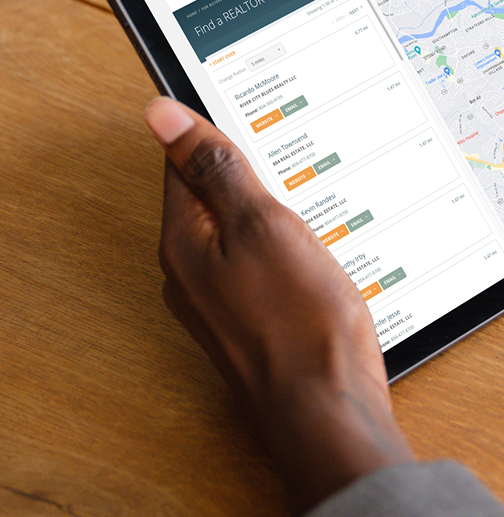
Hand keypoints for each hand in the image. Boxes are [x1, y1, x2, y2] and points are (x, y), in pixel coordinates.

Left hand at [146, 98, 413, 516]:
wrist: (328, 404)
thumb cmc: (298, 318)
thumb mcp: (261, 224)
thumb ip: (215, 167)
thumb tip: (162, 113)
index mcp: (185, 240)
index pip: (185, 160)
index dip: (220, 128)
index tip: (257, 111)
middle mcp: (193, 269)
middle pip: (214, 193)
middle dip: (252, 166)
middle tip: (295, 148)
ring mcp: (224, 295)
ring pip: (242, 225)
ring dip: (275, 203)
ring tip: (311, 189)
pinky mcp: (256, 313)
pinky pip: (263, 256)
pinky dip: (289, 238)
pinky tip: (318, 238)